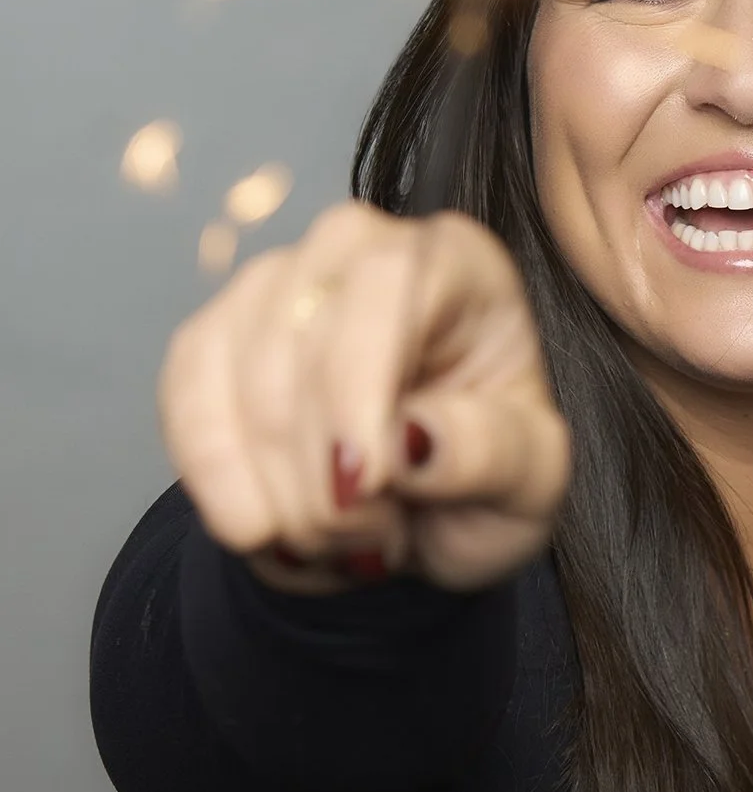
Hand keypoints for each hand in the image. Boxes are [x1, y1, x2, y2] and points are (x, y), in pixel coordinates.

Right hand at [157, 201, 571, 592]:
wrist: (424, 514)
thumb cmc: (489, 477)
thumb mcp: (529, 484)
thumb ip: (489, 454)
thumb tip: (414, 440)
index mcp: (457, 263)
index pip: (386, 280)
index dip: (358, 382)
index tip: (361, 482)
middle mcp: (358, 249)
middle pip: (296, 335)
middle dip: (318, 468)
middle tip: (372, 541)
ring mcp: (274, 284)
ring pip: (230, 370)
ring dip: (273, 487)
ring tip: (337, 542)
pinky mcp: (213, 336)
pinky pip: (183, 396)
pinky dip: (214, 478)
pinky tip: (260, 527)